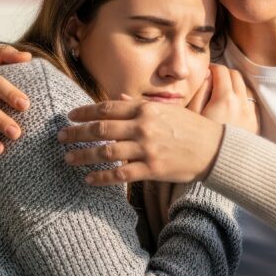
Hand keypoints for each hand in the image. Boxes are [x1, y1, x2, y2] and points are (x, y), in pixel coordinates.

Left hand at [59, 100, 223, 185]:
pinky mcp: (151, 168)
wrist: (215, 149)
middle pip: (100, 129)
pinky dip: (101, 177)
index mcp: (146, 109)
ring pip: (105, 152)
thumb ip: (140, 105)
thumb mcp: (167, 109)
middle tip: (61, 137)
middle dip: (76, 133)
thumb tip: (116, 96)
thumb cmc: (191, 127)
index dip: (85, 112)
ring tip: (68, 158)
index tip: (70, 116)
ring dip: (83, 155)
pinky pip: (119, 174)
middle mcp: (143, 127)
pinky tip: (88, 179)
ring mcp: (147, 148)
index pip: (107, 107)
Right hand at [187, 64, 258, 134]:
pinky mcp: (254, 125)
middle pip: (236, 75)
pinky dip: (243, 100)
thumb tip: (208, 73)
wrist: (215, 169)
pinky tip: (232, 109)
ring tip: (222, 96)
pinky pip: (252, 104)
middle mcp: (241, 104)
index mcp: (224, 99)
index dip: (212, 68)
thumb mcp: (193, 115)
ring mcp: (250, 115)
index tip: (206, 74)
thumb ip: (200, 91)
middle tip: (213, 82)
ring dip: (235, 87)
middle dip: (224, 74)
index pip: (222, 70)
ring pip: (246, 88)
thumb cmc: (199, 140)